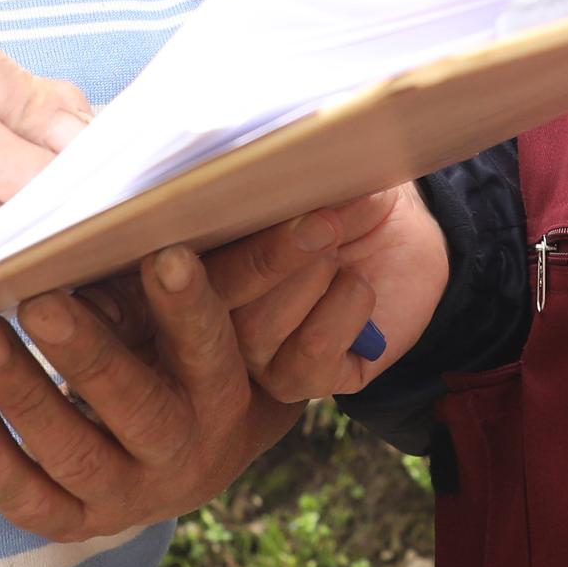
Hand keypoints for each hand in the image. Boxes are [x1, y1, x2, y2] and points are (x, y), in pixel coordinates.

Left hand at [0, 248, 292, 540]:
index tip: (163, 255)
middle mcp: (184, 456)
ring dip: (22, 393)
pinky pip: (25, 500)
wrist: (191, 459)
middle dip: (84, 355)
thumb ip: (170, 284)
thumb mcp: (200, 322)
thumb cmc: (186, 358)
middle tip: (37, 301)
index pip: (210, 351)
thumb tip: (128, 225)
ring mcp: (128, 497)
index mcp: (226, 397)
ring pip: (71, 454)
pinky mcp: (77, 522)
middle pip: (136, 410)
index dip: (189, 307)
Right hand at [202, 185, 449, 405]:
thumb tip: (265, 187)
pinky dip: (345, 310)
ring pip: (254, 329)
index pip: (168, 268)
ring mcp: (251, 356)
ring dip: (310, 277)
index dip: (180, 257)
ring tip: (337, 246)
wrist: (399, 239)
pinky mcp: (302, 381)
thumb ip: (282, 194)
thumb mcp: (317, 186)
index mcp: (194, 262)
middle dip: (265, 260)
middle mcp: (208, 316)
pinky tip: (360, 286)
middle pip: (205, 304)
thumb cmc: (341, 203)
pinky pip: (310, 352)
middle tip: (320, 225)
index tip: (206, 228)